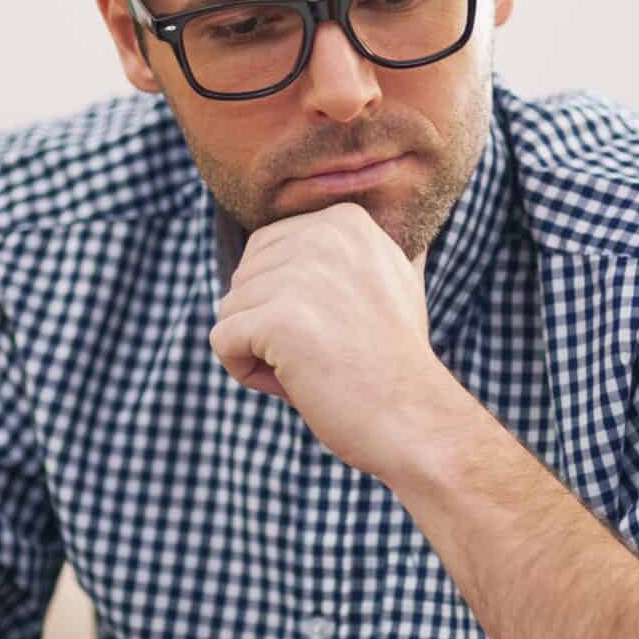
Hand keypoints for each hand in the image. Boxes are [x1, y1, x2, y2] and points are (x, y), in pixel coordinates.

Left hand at [207, 201, 453, 480]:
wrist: (417, 418)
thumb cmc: (395, 360)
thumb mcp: (389, 278)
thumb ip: (349, 248)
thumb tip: (322, 225)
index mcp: (344, 220)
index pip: (265, 249)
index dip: (285, 300)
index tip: (336, 326)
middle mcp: (323, 235)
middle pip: (243, 279)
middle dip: (267, 324)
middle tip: (324, 352)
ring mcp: (300, 276)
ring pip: (230, 310)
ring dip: (260, 351)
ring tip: (314, 368)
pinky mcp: (279, 319)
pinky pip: (222, 340)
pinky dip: (245, 371)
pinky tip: (292, 383)